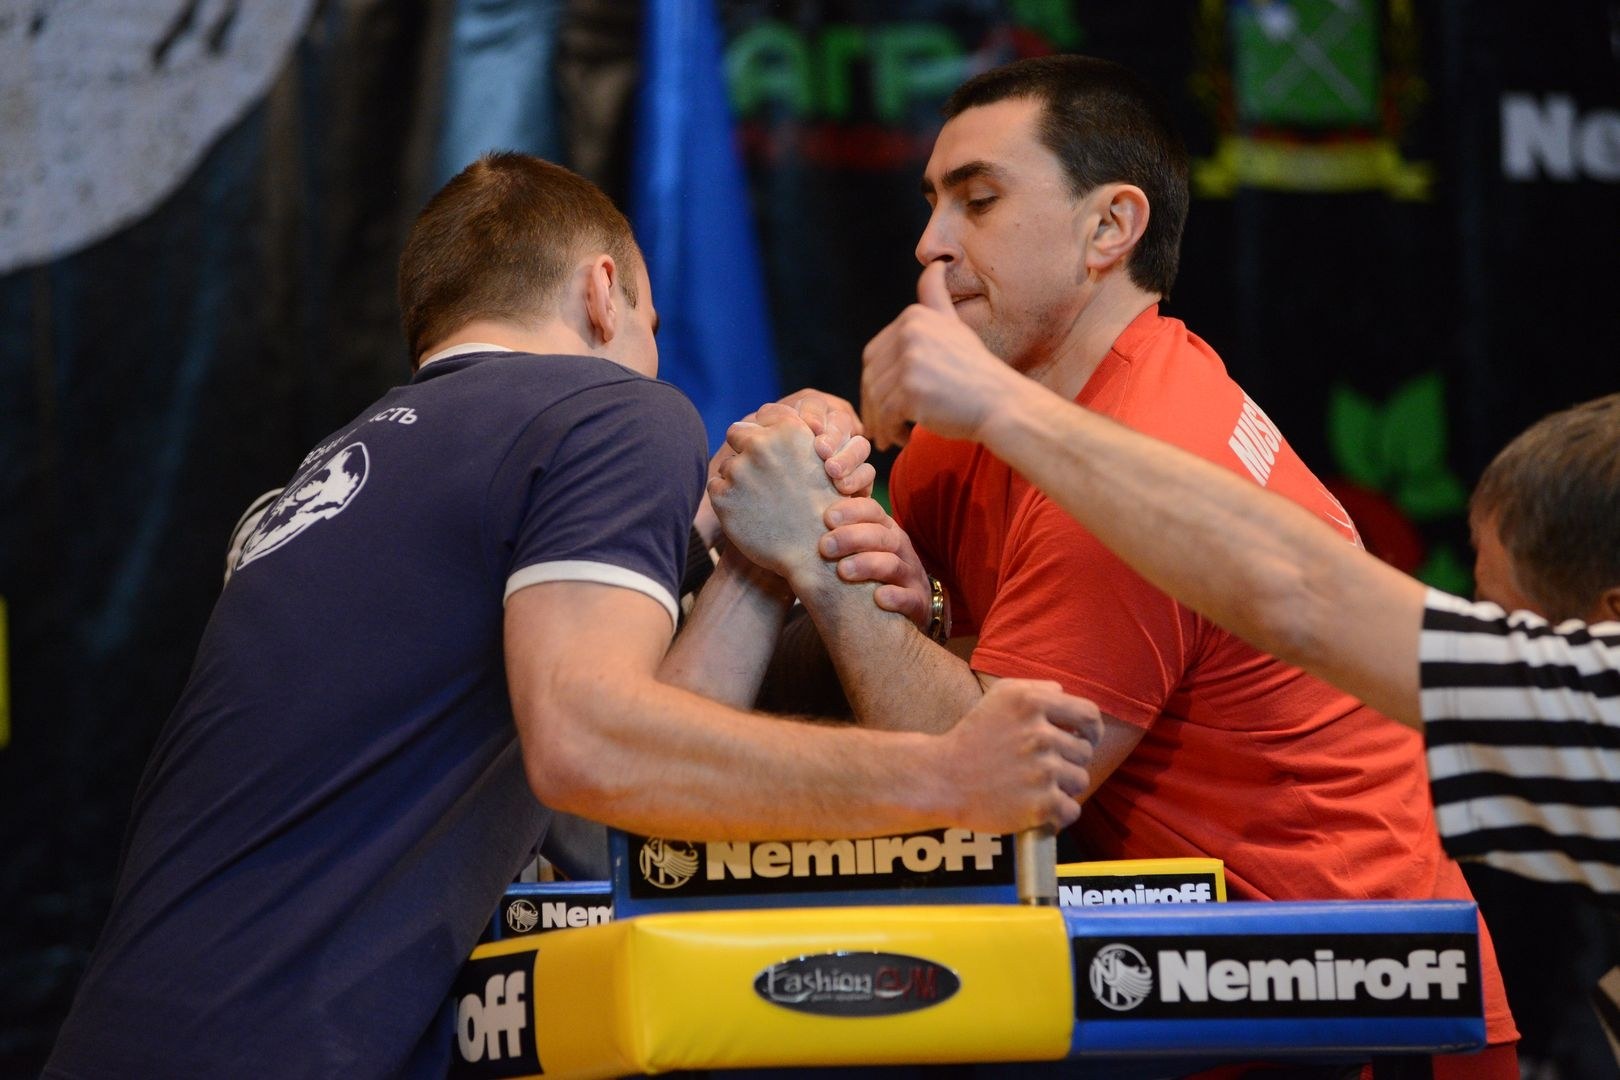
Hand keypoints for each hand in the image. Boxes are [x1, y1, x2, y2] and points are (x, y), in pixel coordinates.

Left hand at [693, 388, 872, 546]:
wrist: (814, 555)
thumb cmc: (821, 509)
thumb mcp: (821, 463)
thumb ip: (793, 438)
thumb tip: (761, 420)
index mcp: (790, 430)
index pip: (764, 414)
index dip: (766, 430)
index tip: (770, 448)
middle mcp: (763, 444)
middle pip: (737, 432)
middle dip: (744, 448)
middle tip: (758, 474)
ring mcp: (740, 470)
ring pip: (728, 464)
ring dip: (738, 478)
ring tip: (761, 502)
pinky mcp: (722, 495)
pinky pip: (716, 487)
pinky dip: (728, 499)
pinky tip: (748, 514)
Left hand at [819, 497, 931, 628]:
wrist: (907, 607)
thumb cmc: (869, 575)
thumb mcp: (857, 549)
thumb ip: (833, 533)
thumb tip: (793, 515)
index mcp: (884, 530)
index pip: (871, 510)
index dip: (851, 509)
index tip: (826, 516)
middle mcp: (899, 548)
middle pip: (880, 534)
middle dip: (852, 537)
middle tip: (825, 546)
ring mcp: (910, 576)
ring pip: (893, 564)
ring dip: (868, 565)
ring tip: (843, 571)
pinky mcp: (918, 603)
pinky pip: (910, 598)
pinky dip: (895, 597)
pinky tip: (878, 598)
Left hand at [860, 260, 1023, 449]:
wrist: (1002, 403)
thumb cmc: (977, 372)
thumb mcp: (954, 326)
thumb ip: (935, 299)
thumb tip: (934, 263)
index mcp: (914, 317)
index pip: (874, 355)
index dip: (875, 382)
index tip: (886, 401)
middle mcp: (909, 333)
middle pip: (871, 377)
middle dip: (873, 404)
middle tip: (882, 424)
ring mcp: (910, 361)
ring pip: (876, 398)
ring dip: (880, 421)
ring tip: (893, 435)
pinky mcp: (911, 390)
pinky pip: (885, 416)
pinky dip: (889, 431)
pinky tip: (901, 438)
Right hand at [935, 679, 1101, 833]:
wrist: (942, 779)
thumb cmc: (972, 737)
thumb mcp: (999, 696)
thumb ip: (1037, 688)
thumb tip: (1066, 695)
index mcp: (1033, 703)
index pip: (1090, 715)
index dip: (1092, 730)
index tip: (1084, 740)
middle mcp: (1040, 734)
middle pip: (1085, 752)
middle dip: (1069, 761)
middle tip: (1043, 768)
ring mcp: (1042, 771)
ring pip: (1080, 781)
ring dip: (1064, 787)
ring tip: (1036, 786)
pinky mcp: (1040, 804)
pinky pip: (1071, 810)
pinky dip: (1058, 813)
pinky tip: (1038, 807)